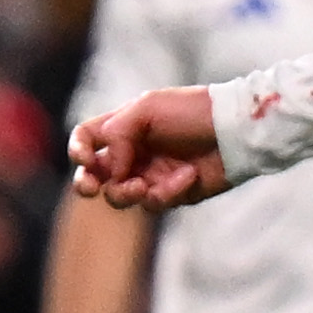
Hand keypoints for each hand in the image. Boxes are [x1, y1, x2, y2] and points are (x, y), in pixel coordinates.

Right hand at [66, 87, 230, 210]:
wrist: (235, 131)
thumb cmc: (192, 112)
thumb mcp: (147, 108)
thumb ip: (117, 134)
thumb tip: (110, 170)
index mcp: (123, 127)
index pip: (86, 139)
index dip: (77, 150)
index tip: (86, 158)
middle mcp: (132, 153)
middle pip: (93, 175)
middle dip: (85, 184)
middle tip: (90, 187)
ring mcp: (150, 175)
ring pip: (119, 196)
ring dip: (125, 192)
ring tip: (143, 185)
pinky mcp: (171, 194)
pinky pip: (153, 203)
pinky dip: (167, 191)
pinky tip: (187, 176)